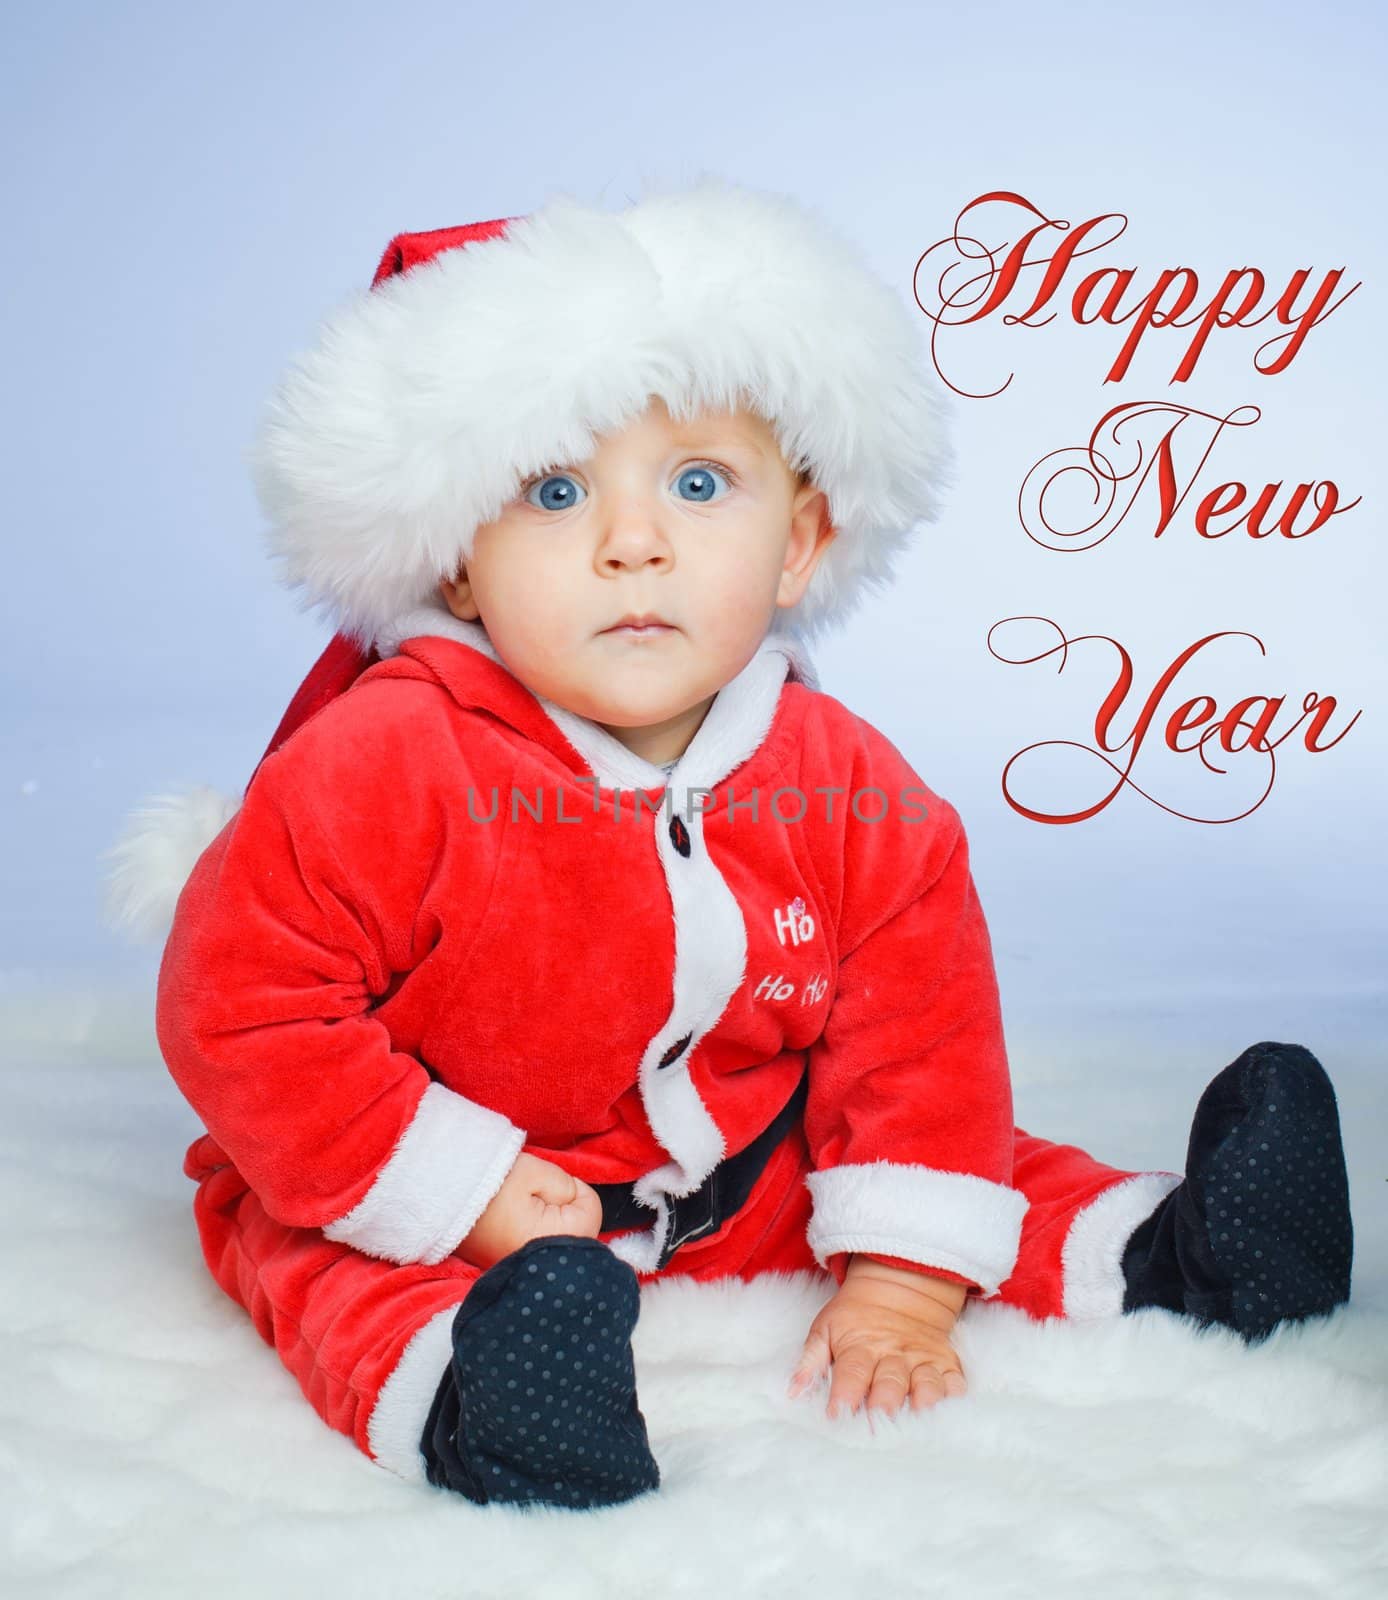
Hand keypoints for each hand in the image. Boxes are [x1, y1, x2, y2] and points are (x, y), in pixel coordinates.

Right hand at [453, 1151, 603, 1270]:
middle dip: (563, 1209)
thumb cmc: (490, 1181)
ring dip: (547, 1221)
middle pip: (576, 1230)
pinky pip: (535, 1248)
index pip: (591, 1211)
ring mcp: (521, 1266)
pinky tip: (512, 1220)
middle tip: (532, 1195)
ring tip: (519, 1206)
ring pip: (556, 1239)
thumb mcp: (537, 1172)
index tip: (546, 1184)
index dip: (573, 1189)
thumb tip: (574, 1201)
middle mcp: (540, 1263)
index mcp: (552, 1241)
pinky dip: (531, 1233)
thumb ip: (567, 1187)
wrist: (440, 1193)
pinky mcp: (506, 1264)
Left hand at [787, 1257, 968, 1418]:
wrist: (898, 1288)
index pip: (852, 1373)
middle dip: (884, 1409)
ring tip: (917, 1430)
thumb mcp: (825, 1329)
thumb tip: (793, 1392)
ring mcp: (922, 1359)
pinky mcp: (946, 1363)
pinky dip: (955, 1400)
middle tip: (877, 1433)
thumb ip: (810, 1360)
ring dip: (922, 1407)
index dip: (844, 1396)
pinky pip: (955, 1383)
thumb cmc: (854, 1318)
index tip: (837, 1418)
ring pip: (926, 1384)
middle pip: (890, 1383)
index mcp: (860, 1346)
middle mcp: (893, 1354)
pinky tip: (952, 1418)